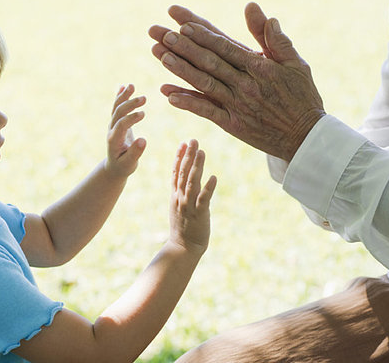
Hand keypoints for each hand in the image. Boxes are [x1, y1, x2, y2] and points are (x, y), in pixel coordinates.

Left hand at [105, 84, 146, 177]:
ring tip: (132, 85)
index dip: (131, 118)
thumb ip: (135, 152)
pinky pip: (117, 107)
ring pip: (116, 108)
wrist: (114, 166)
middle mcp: (111, 130)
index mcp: (114, 140)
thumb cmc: (123, 166)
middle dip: (130, 104)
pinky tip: (123, 86)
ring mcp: (113, 125)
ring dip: (124, 96)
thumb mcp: (130, 164)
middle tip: (144, 98)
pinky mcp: (117, 122)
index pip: (121, 125)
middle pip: (118, 113)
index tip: (143, 113)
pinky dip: (120, 96)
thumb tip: (143, 140)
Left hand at [148, 3, 325, 161]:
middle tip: (162, 34)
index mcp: (259, 67)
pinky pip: (206, 111)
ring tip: (160, 56)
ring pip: (204, 84)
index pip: (225, 46)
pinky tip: (169, 94)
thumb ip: (274, 38)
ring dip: (181, 70)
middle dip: (184, 46)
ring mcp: (237, 105)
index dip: (202, 34)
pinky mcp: (232, 125)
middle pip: (209, 62)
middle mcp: (245, 84)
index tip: (182, 23)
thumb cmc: (301, 96)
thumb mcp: (295, 63)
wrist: (305, 137)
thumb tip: (254, 9)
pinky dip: (188, 102)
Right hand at [169, 139, 216, 255]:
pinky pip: (203, 200)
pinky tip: (213, 177)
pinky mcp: (199, 215)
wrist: (183, 248)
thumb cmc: (184, 228)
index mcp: (176, 195)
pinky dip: (208, 188)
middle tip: (193, 140)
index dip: (180, 157)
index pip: (176, 172)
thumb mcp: (179, 206)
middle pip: (183, 173)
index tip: (184, 143)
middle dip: (188, 156)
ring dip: (196, 167)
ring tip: (201, 152)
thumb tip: (187, 180)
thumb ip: (182, 192)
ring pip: (192, 183)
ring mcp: (188, 206)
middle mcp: (180, 198)